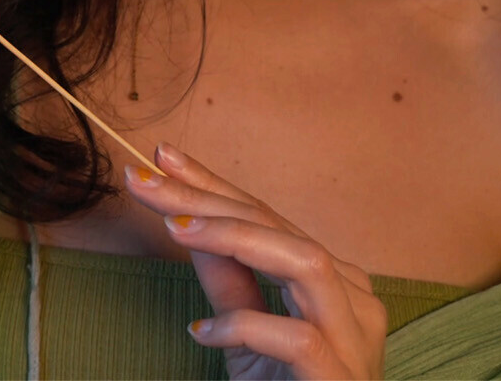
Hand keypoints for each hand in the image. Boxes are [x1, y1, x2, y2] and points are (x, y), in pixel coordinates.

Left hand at [125, 143, 387, 379]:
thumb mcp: (243, 336)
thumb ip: (226, 280)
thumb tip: (184, 220)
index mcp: (334, 285)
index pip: (269, 218)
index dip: (213, 185)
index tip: (159, 158)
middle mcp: (355, 304)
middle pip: (281, 230)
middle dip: (208, 200)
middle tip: (144, 181)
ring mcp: (356, 343)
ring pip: (308, 264)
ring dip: (236, 238)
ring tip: (175, 232)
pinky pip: (300, 339)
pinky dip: (247, 326)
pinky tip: (202, 334)